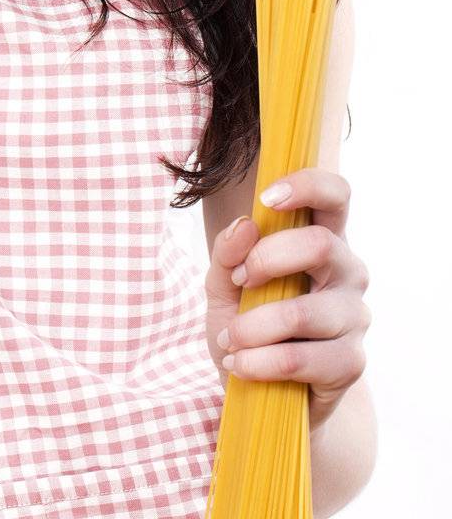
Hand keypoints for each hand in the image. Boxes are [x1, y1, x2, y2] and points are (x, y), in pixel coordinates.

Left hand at [204, 168, 371, 431]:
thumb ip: (227, 252)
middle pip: (320, 244)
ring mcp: (354, 318)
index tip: (266, 198)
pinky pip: (300, 358)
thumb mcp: (225, 284)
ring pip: (302, 310)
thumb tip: (245, 225)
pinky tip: (239, 365)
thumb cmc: (248, 324)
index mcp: (322, 239)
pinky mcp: (351, 363)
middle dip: (266, 259)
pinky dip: (258, 362)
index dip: (307, 186)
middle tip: (238, 280)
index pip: (336, 194)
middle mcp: (348, 272)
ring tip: (228, 339)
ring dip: (251, 327)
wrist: (263, 392)